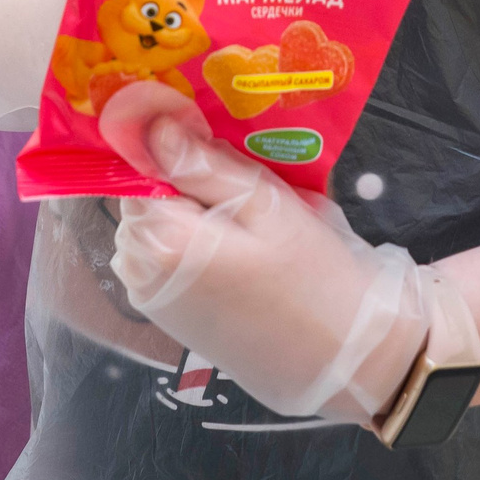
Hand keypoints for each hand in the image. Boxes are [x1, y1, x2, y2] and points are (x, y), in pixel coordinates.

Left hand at [102, 84, 435, 422]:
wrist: (340, 357)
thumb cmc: (312, 274)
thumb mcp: (266, 203)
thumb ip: (202, 164)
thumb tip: (149, 122)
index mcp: (162, 239)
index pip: (139, 167)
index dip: (176, 151)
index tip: (220, 150)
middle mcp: (140, 271)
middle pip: (142, 198)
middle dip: (182, 185)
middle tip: (244, 190)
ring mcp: (149, 298)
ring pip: (151, 227)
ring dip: (186, 216)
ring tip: (243, 223)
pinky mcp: (166, 317)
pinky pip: (160, 259)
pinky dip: (188, 245)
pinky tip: (233, 252)